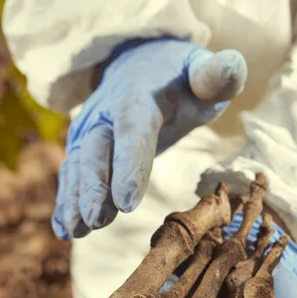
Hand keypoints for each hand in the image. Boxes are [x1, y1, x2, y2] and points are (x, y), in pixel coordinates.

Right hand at [52, 38, 246, 238]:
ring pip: (77, 168)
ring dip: (74, 201)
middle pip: (94, 153)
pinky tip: (65, 230)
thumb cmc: (178, 79)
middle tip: (95, 221)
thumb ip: (215, 76)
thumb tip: (231, 68)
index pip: (132, 132)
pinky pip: (70, 175)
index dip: (128, 167)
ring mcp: (88, 132)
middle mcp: (104, 114)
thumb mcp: (201, 73)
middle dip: (93, 189)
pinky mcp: (81, 148)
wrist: (139, 64)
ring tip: (76, 232)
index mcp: (137, 98)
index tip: (126, 203)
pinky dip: (66, 202)